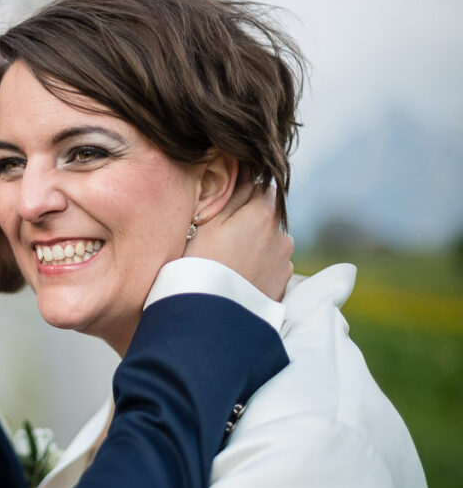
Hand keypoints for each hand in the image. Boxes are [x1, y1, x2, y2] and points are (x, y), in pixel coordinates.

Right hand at [184, 180, 293, 300]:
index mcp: (263, 213)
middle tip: (219, 236)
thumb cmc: (201, 264)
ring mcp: (285, 260)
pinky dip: (258, 264)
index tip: (223, 205)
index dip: (242, 193)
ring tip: (227, 259)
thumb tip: (245, 170)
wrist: (212, 316)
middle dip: (248, 219)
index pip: (261, 186)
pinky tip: (237, 275)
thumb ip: (231, 193)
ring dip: (254, 243)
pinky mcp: (282, 283)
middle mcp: (282, 234)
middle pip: (266, 215)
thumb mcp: (208, 222)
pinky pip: (271, 264)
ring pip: (269, 240)